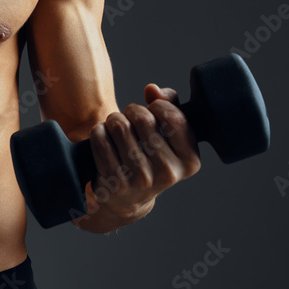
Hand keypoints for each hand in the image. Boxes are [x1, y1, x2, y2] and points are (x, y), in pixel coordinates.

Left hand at [84, 84, 200, 224]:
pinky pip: (101, 141)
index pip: (174, 118)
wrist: (129, 198)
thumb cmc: (152, 157)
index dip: (158, 105)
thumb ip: (170, 105)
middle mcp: (168, 172)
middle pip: (143, 119)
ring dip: (113, 119)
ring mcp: (140, 179)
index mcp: (189, 160)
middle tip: (128, 116)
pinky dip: (98, 131)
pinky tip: (102, 134)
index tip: (152, 108)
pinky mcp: (115, 182)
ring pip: (120, 127)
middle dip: (132, 110)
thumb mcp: (170, 137)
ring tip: (115, 125)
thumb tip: (152, 90)